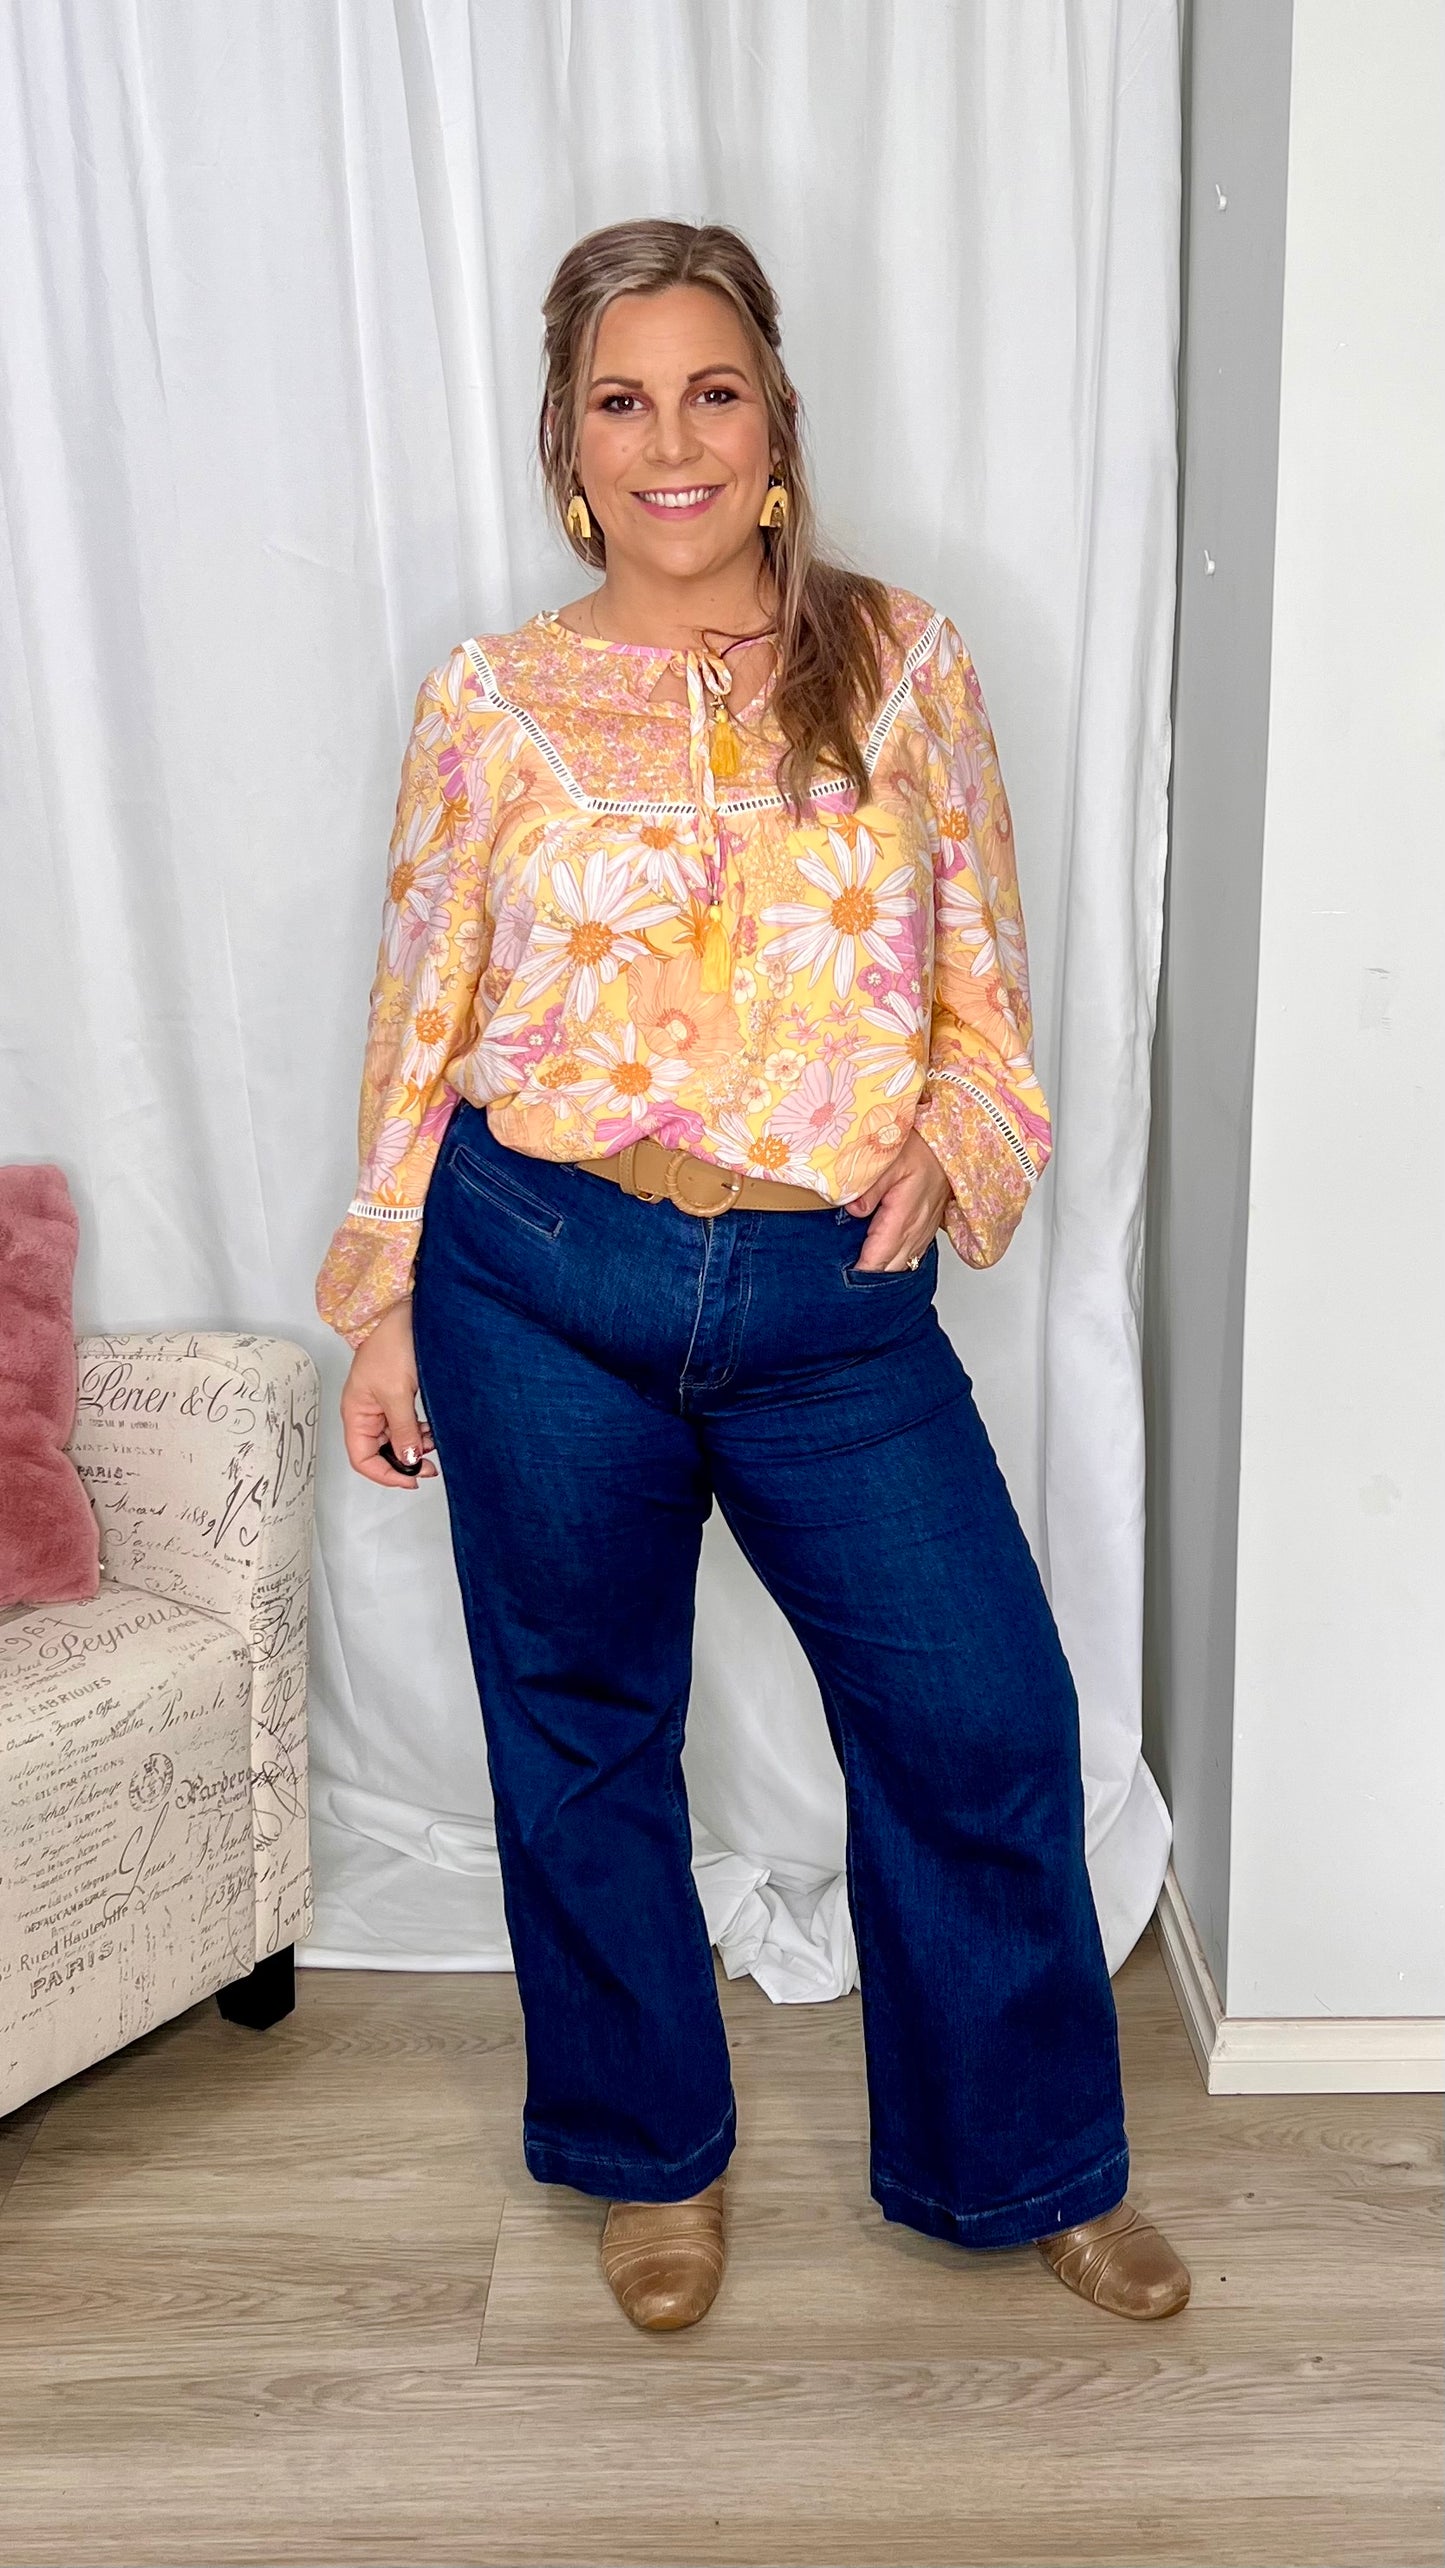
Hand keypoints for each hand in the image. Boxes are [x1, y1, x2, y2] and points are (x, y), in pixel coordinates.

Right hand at [340, 1299, 438, 1489]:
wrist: (403, 1311)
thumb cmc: (391, 1343)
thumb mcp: (397, 1393)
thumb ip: (403, 1430)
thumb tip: (408, 1461)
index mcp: (355, 1413)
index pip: (362, 1459)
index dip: (386, 1475)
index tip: (413, 1478)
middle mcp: (366, 1412)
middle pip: (379, 1452)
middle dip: (404, 1461)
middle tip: (430, 1465)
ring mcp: (382, 1404)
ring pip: (396, 1439)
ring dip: (415, 1446)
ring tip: (434, 1440)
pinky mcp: (398, 1395)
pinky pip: (406, 1424)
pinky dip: (420, 1431)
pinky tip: (433, 1428)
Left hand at [845, 1129, 950, 1271]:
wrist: (951, 1147)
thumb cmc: (921, 1149)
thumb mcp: (889, 1160)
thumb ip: (870, 1188)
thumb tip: (852, 1210)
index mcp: (902, 1218)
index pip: (878, 1258)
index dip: (859, 1272)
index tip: (841, 1279)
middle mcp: (914, 1232)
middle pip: (888, 1270)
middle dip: (867, 1280)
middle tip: (843, 1285)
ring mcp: (922, 1233)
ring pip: (901, 1267)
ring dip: (881, 1274)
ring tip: (857, 1280)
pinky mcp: (925, 1230)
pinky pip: (910, 1257)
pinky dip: (894, 1265)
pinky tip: (880, 1265)